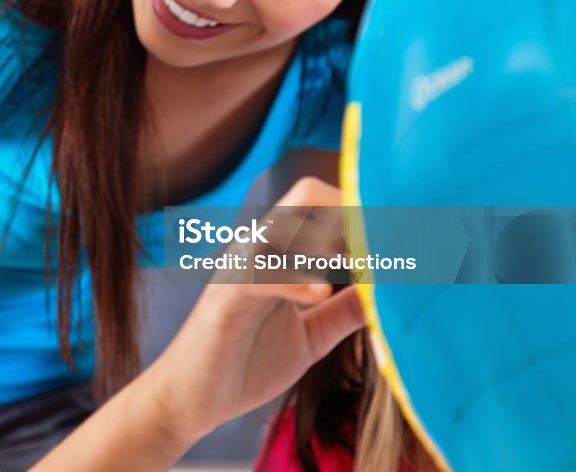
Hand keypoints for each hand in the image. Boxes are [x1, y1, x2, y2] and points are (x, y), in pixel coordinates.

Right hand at [144, 177, 364, 442]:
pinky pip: (261, 276)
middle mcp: (258, 250)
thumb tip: (390, 293)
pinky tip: (321, 293)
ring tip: (365, 262)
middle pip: (305, 196)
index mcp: (279, 254)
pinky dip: (295, 281)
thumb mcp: (311, 336)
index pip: (322, 207)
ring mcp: (239, 270)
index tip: (403, 238)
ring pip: (283, 225)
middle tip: (389, 242)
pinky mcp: (225, 299)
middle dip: (352, 211)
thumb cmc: (246, 364)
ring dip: (329, 238)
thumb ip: (344, 312)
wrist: (194, 400)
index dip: (362, 213)